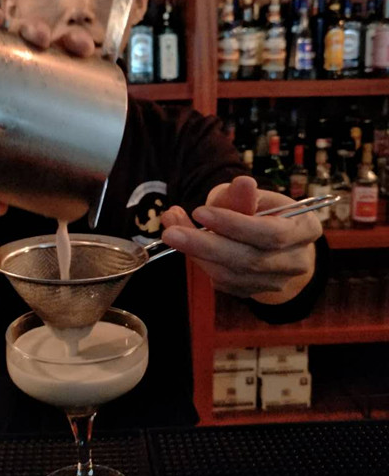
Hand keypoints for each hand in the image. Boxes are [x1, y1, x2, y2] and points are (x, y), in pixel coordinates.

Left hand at [0, 7, 94, 217]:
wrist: (3, 163)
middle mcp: (12, 66)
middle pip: (19, 34)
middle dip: (31, 27)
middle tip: (36, 39)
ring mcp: (40, 72)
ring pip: (54, 44)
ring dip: (65, 38)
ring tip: (74, 46)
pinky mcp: (66, 85)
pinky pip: (78, 65)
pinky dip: (83, 53)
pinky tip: (87, 51)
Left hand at [161, 175, 321, 302]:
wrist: (273, 242)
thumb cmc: (262, 211)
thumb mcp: (254, 195)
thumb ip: (243, 195)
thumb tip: (242, 183)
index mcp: (305, 230)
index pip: (270, 233)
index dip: (234, 224)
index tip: (200, 212)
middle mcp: (296, 262)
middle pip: (248, 259)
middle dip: (205, 244)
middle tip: (170, 231)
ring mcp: (276, 282)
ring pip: (231, 275)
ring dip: (196, 253)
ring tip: (171, 229)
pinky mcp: (253, 292)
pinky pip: (222, 282)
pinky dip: (200, 262)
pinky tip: (185, 243)